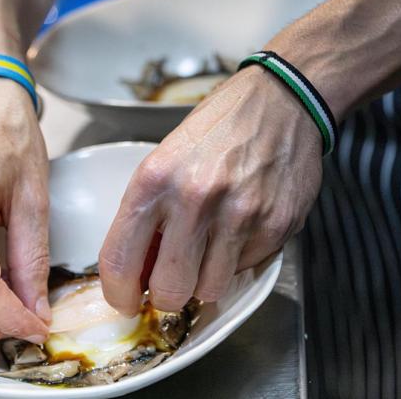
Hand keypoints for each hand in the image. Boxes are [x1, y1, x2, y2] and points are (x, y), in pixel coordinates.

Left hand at [99, 65, 322, 315]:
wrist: (281, 101)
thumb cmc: (219, 127)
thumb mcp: (166, 158)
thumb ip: (149, 212)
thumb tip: (139, 267)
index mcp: (155, 178)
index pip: (120, 260)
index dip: (119, 293)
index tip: (126, 300)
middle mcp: (195, 197)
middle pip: (168, 290)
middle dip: (167, 295)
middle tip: (172, 281)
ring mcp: (239, 214)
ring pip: (209, 290)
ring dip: (205, 280)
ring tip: (210, 250)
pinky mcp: (276, 224)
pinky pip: (246, 269)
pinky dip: (238, 259)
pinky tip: (241, 228)